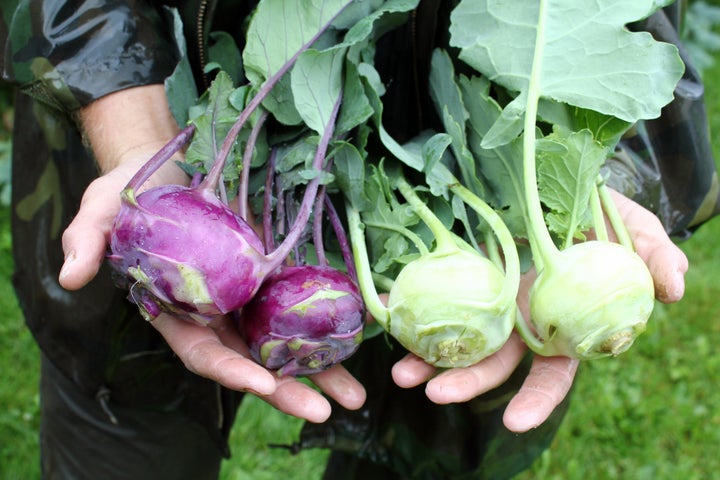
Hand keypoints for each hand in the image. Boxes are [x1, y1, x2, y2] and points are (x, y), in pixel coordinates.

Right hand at [58, 86, 365, 421]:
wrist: (171, 162)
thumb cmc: (131, 189)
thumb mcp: (101, 207)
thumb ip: (86, 239)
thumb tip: (70, 275)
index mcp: (178, 310)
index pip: (202, 352)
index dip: (230, 370)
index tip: (261, 384)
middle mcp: (217, 311)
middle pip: (253, 359)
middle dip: (287, 388)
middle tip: (326, 409)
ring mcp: (248, 293)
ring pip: (283, 340)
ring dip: (319, 368)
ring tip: (355, 393)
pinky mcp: (272, 269)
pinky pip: (301, 301)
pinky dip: (328, 321)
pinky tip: (357, 336)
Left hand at [391, 189, 687, 431]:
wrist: (557, 181)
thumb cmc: (600, 211)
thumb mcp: (632, 227)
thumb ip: (653, 255)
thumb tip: (674, 290)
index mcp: (560, 323)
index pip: (552, 372)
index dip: (535, 399)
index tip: (512, 422)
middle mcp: (520, 318)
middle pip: (492, 362)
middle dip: (463, 382)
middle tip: (432, 393)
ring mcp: (488, 297)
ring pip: (457, 337)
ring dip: (426, 358)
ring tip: (399, 371)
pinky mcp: (461, 271)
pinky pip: (433, 294)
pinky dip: (408, 307)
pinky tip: (386, 310)